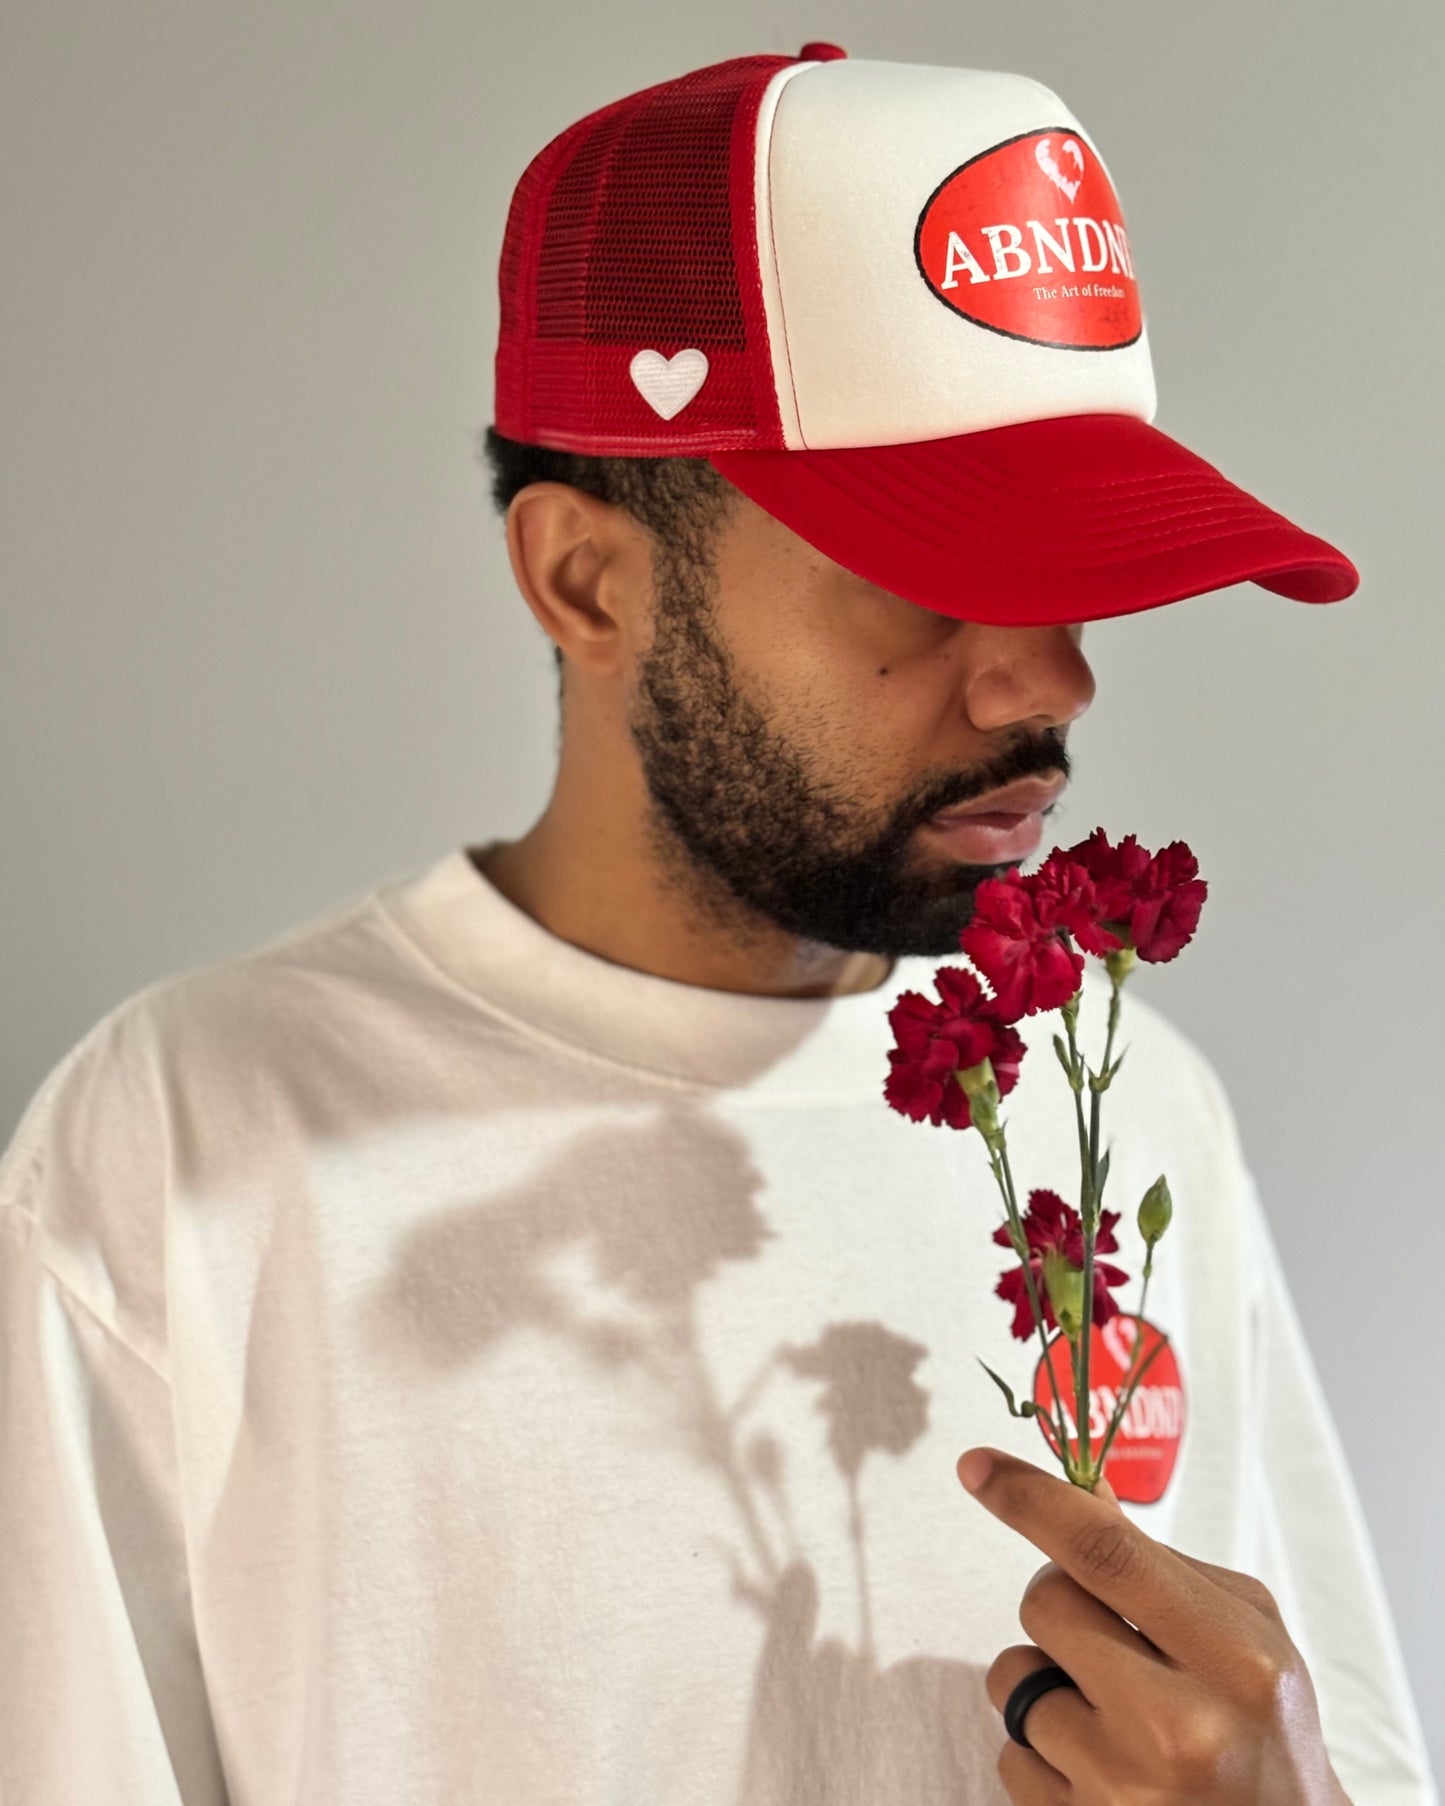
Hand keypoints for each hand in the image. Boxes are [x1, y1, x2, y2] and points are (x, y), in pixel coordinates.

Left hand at [956, 1446, 1349, 1803]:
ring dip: (1046, 1682)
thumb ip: (1157, 1562)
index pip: (1107, 1554)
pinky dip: (1043, 1751)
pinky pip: (1009, 1754)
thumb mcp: (1248, 1633)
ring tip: (1113, 1715)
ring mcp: (1123, 1791)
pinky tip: (1103, 1767)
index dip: (1033, 1500)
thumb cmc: (1266, 1730)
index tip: (978, 1467)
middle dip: (1061, 1601)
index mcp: (1234, 1661)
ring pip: (1014, 1680)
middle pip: (1045, 1604)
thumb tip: (1076, 1492)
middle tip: (1111, 1636)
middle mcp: (1177, 1730)